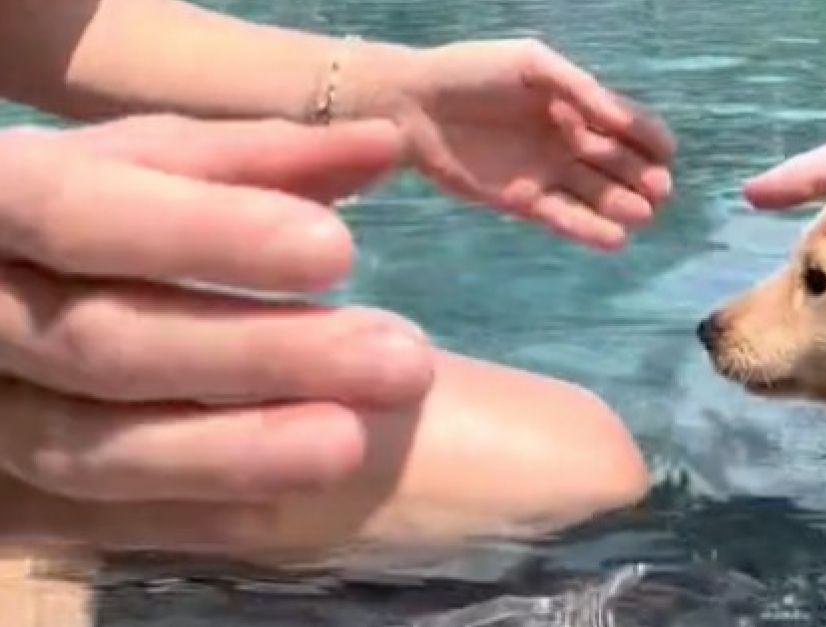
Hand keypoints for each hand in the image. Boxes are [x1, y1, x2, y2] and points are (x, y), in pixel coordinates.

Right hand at [0, 114, 432, 548]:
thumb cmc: (90, 208)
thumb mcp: (153, 165)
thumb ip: (261, 157)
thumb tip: (385, 144)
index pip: (81, 214)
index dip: (207, 235)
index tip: (339, 249)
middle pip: (105, 344)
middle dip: (261, 354)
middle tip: (403, 360)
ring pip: (92, 448)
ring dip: (234, 450)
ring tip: (353, 442)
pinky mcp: (5, 492)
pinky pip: (87, 522)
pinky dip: (192, 513)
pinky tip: (289, 505)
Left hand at [354, 39, 675, 250]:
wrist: (413, 105)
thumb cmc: (473, 71)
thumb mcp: (533, 64)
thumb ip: (580, 89)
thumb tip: (622, 119)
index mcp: (576, 104)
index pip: (626, 125)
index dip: (650, 139)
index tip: (666, 153)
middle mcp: (568, 141)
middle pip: (618, 164)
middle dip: (643, 177)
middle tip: (658, 190)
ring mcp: (547, 173)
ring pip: (597, 195)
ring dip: (622, 206)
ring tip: (643, 214)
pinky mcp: (523, 201)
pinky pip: (565, 218)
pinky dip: (590, 230)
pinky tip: (616, 239)